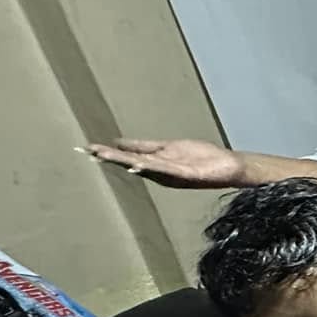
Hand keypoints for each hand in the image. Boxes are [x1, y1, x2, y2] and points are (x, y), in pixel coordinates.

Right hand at [83, 137, 241, 187]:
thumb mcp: (166, 148)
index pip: (127, 157)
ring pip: (144, 166)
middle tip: (90, 151)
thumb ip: (143, 147)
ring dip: (125, 161)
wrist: (227, 165)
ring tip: (106, 155)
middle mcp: (159, 173)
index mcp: (154, 165)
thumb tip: (118, 142)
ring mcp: (172, 174)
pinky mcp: (186, 174)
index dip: (109, 153)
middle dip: (111, 157)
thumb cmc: (200, 157)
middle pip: (131, 163)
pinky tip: (136, 163)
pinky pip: (166, 170)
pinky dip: (151, 167)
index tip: (88, 148)